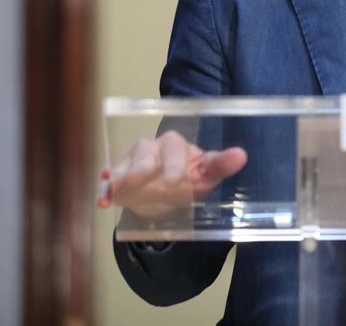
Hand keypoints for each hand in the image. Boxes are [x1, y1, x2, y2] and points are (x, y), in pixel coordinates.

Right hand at [97, 130, 247, 218]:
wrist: (167, 192)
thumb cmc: (189, 178)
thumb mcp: (206, 175)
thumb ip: (221, 165)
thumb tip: (241, 155)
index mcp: (175, 146)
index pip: (174, 149)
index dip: (174, 163)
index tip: (175, 181)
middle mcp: (151, 149)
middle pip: (145, 152)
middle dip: (141, 166)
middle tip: (138, 180)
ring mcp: (132, 162)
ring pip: (124, 164)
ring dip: (120, 175)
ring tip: (117, 187)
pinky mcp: (118, 178)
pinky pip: (109, 180)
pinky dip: (105, 189)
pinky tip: (104, 200)